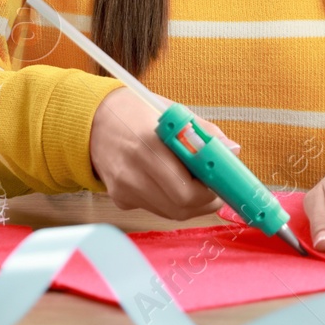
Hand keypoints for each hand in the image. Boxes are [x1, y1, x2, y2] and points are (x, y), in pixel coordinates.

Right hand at [89, 89, 239, 220]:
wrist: (93, 119)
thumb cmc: (136, 112)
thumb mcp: (173, 113)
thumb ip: (204, 134)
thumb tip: (232, 150)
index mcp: (148, 146)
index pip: (187, 190)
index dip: (210, 191)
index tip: (222, 183)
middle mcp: (132, 173)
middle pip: (181, 207)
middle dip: (205, 201)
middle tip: (214, 187)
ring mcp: (123, 190)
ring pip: (170, 212)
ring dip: (190, 202)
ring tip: (194, 181)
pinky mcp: (119, 199)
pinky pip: (155, 208)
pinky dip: (170, 200)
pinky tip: (168, 180)